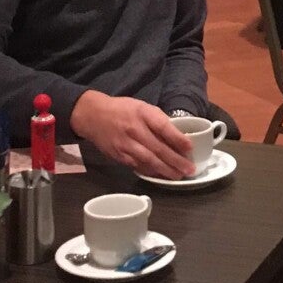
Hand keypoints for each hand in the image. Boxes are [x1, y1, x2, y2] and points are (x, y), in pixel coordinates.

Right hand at [70, 91, 194, 179]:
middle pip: (157, 148)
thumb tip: (177, 136)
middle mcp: (134, 129)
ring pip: (148, 160)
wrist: (93, 116)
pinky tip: (161, 176)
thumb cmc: (122, 109)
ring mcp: (125, 145)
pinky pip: (138, 166)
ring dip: (165, 170)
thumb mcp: (142, 106)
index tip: (190, 148)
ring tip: (178, 176)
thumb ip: (158, 120)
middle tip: (189, 169)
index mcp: (142, 113)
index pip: (163, 127)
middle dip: (175, 161)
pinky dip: (151, 172)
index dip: (177, 138)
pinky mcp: (119, 156)